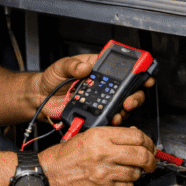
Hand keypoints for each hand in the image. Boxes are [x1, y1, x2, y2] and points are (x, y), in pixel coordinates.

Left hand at [36, 54, 153, 124]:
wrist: (40, 98)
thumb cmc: (51, 79)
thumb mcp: (60, 67)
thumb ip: (72, 65)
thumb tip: (85, 67)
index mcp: (97, 69)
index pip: (122, 68)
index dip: (137, 70)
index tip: (145, 74)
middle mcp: (103, 85)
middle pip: (128, 89)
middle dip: (135, 95)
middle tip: (129, 100)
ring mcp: (100, 101)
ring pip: (121, 106)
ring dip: (124, 110)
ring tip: (119, 113)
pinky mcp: (94, 114)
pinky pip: (108, 118)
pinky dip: (112, 120)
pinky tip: (109, 120)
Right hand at [41, 125, 156, 185]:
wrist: (46, 177)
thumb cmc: (62, 158)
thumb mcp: (85, 137)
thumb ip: (110, 136)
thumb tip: (133, 136)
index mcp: (100, 138)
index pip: (137, 137)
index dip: (149, 142)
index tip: (150, 147)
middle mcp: (104, 155)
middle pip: (142, 156)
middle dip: (151, 160)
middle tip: (151, 162)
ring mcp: (104, 175)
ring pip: (135, 174)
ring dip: (136, 173)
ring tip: (127, 171)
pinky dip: (124, 185)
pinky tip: (116, 181)